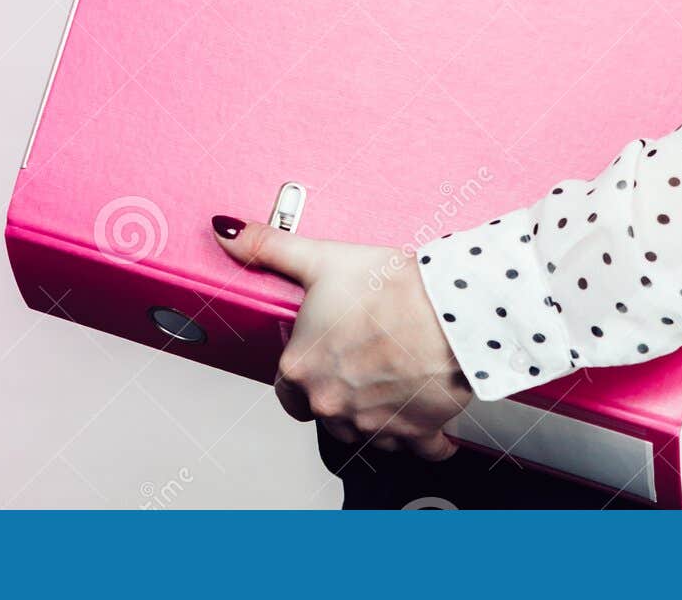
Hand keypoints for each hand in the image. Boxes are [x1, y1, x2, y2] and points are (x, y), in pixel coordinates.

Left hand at [210, 215, 472, 460]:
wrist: (453, 313)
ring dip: (376, 416)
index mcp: (301, 369)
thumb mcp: (321, 259)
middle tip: (362, 362)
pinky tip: (428, 416)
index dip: (304, 369)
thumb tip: (227, 232)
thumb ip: (269, 247)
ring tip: (392, 383)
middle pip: (325, 412)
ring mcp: (372, 424)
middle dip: (340, 394)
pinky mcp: (415, 433)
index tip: (324, 353)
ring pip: (367, 432)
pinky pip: (419, 449)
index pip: (285, 389)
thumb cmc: (393, 291)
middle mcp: (332, 404)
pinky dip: (424, 439)